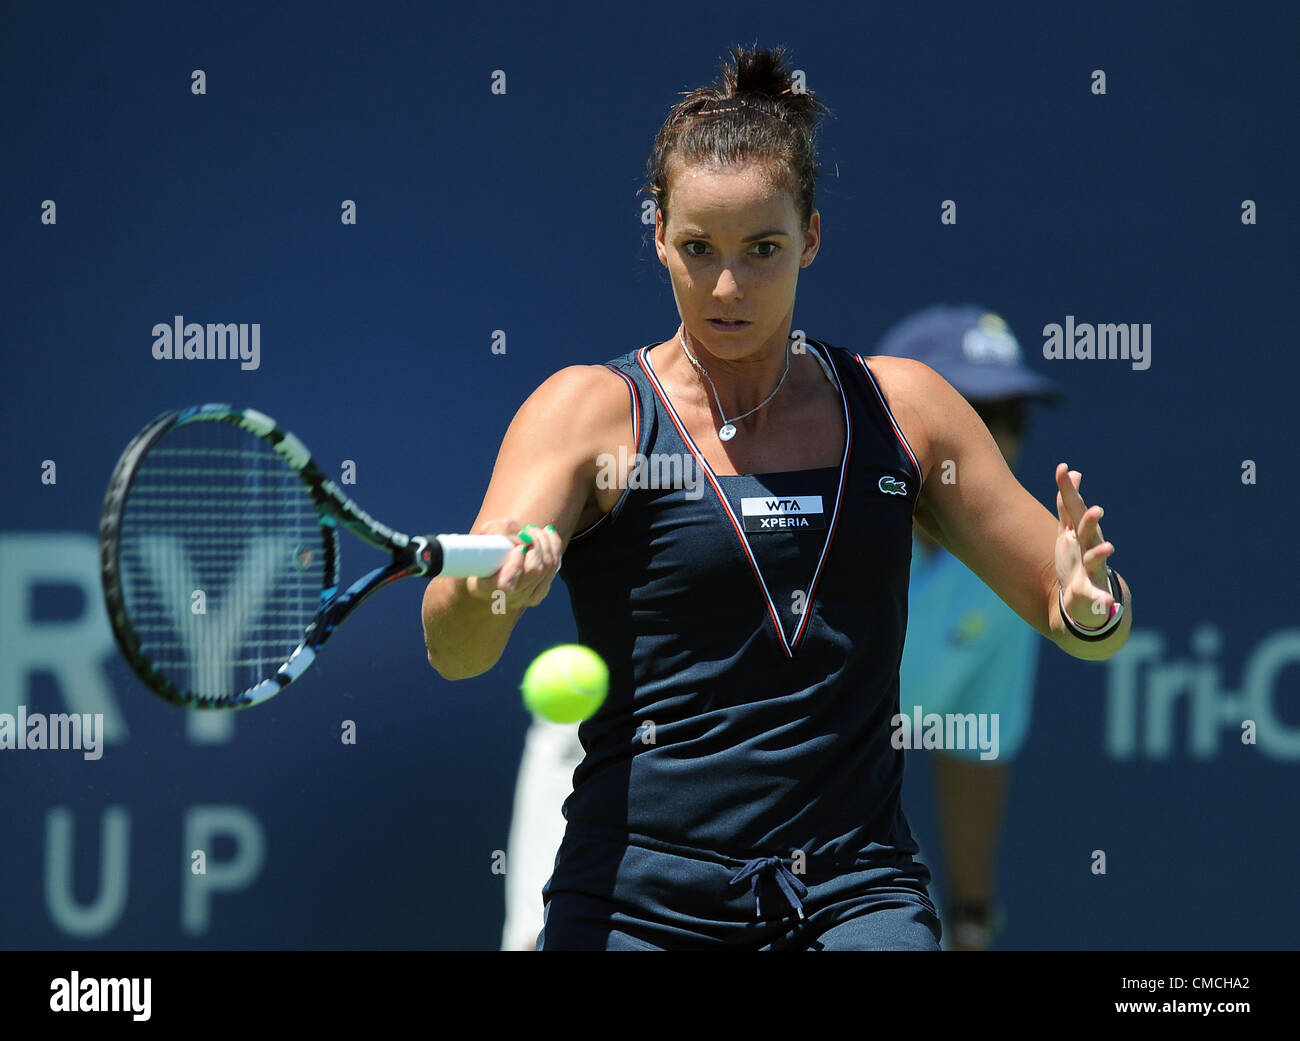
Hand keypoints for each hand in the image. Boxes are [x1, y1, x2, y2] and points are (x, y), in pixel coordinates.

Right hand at [465, 517, 562, 608]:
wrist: (488, 574)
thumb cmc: (483, 553)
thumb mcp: (483, 538)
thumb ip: (496, 531)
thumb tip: (516, 528)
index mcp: (486, 588)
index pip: (504, 584)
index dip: (515, 564)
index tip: (517, 547)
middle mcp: (507, 597)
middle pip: (533, 570)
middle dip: (534, 544)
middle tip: (526, 530)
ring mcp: (525, 597)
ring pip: (547, 568)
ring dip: (544, 542)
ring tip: (533, 530)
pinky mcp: (539, 593)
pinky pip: (554, 568)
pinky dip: (553, 547)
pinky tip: (546, 535)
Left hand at [1053, 464, 1115, 626]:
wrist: (1087, 597)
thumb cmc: (1076, 559)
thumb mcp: (1068, 530)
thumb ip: (1067, 503)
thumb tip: (1070, 471)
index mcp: (1081, 533)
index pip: (1074, 508)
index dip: (1067, 490)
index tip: (1062, 469)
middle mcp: (1090, 547)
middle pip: (1089, 531)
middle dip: (1091, 521)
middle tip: (1096, 510)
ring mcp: (1092, 569)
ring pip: (1097, 560)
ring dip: (1101, 554)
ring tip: (1108, 548)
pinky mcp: (1090, 591)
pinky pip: (1095, 596)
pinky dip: (1101, 600)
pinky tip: (1107, 604)